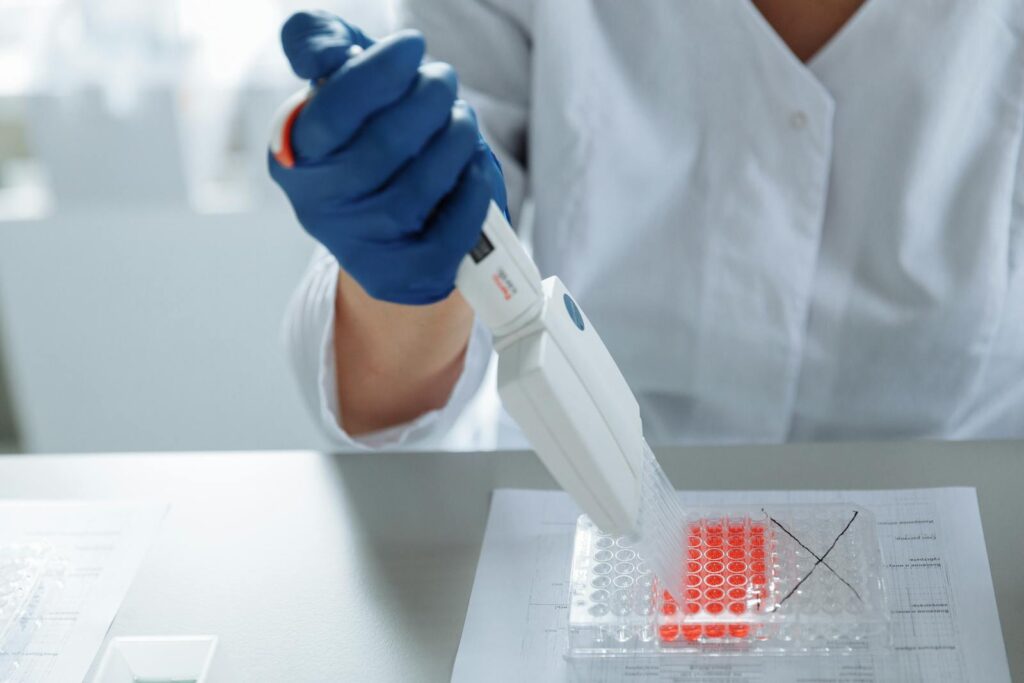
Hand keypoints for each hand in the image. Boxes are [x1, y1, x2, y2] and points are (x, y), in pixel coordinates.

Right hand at [269, 11, 508, 304]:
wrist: (386, 232)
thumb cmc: (364, 139)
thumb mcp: (336, 86)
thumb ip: (319, 44)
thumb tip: (328, 51)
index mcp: (293, 157)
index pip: (332, 112)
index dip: (380, 72)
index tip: (413, 47)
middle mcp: (318, 207)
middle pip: (382, 149)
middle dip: (427, 101)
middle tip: (444, 80)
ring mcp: (360, 246)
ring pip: (415, 193)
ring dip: (454, 142)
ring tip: (463, 120)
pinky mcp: (402, 276)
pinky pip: (447, 237)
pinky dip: (472, 194)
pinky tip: (475, 167)